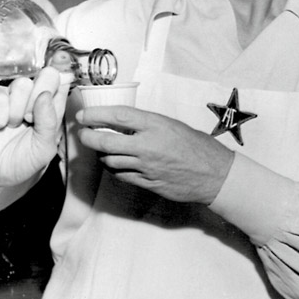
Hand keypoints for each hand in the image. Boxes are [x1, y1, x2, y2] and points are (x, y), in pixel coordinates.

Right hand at [0, 68, 68, 189]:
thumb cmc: (21, 160)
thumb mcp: (44, 148)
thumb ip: (49, 122)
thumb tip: (45, 95)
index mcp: (52, 108)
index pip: (64, 83)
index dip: (62, 86)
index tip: (52, 101)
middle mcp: (34, 98)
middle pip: (47, 75)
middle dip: (41, 96)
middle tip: (31, 118)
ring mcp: (13, 97)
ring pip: (22, 84)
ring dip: (18, 110)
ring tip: (13, 126)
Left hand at [76, 106, 234, 203]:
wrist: (214, 175)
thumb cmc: (199, 147)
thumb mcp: (174, 126)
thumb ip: (149, 124)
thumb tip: (125, 123)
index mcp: (156, 125)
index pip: (117, 116)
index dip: (95, 115)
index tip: (84, 116)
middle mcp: (148, 145)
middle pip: (106, 141)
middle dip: (88, 138)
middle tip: (83, 134)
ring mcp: (146, 166)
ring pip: (111, 160)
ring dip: (102, 154)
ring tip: (102, 149)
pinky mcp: (148, 183)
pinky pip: (122, 175)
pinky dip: (115, 169)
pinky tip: (116, 164)